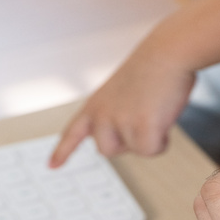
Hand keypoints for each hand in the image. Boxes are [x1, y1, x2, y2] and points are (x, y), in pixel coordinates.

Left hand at [49, 54, 194, 165]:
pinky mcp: (141, 128)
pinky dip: (162, 140)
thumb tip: (132, 138)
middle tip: (142, 116)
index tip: (52, 166)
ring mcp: (120, 122)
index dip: (63, 151)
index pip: (73, 132)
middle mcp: (101, 115)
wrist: (167, 53)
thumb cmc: (151, 69)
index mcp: (94, 104)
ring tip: (154, 111)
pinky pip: (151, 151)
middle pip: (108, 150)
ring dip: (148, 138)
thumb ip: (117, 115)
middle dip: (128, 141)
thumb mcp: (122, 93)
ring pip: (134, 151)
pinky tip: (163, 117)